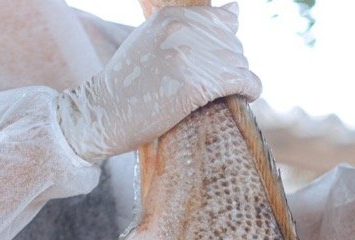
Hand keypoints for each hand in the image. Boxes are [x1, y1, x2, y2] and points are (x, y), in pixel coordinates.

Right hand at [56, 2, 261, 162]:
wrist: (104, 113)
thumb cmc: (130, 82)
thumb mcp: (155, 40)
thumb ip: (192, 25)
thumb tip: (235, 10)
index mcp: (172, 15)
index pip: (224, 22)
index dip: (225, 48)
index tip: (214, 66)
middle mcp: (182, 30)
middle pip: (233, 45)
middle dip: (231, 67)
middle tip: (216, 87)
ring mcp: (188, 56)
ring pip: (240, 64)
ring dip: (239, 81)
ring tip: (225, 94)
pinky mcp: (195, 85)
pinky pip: (243, 81)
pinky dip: (251, 90)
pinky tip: (245, 97)